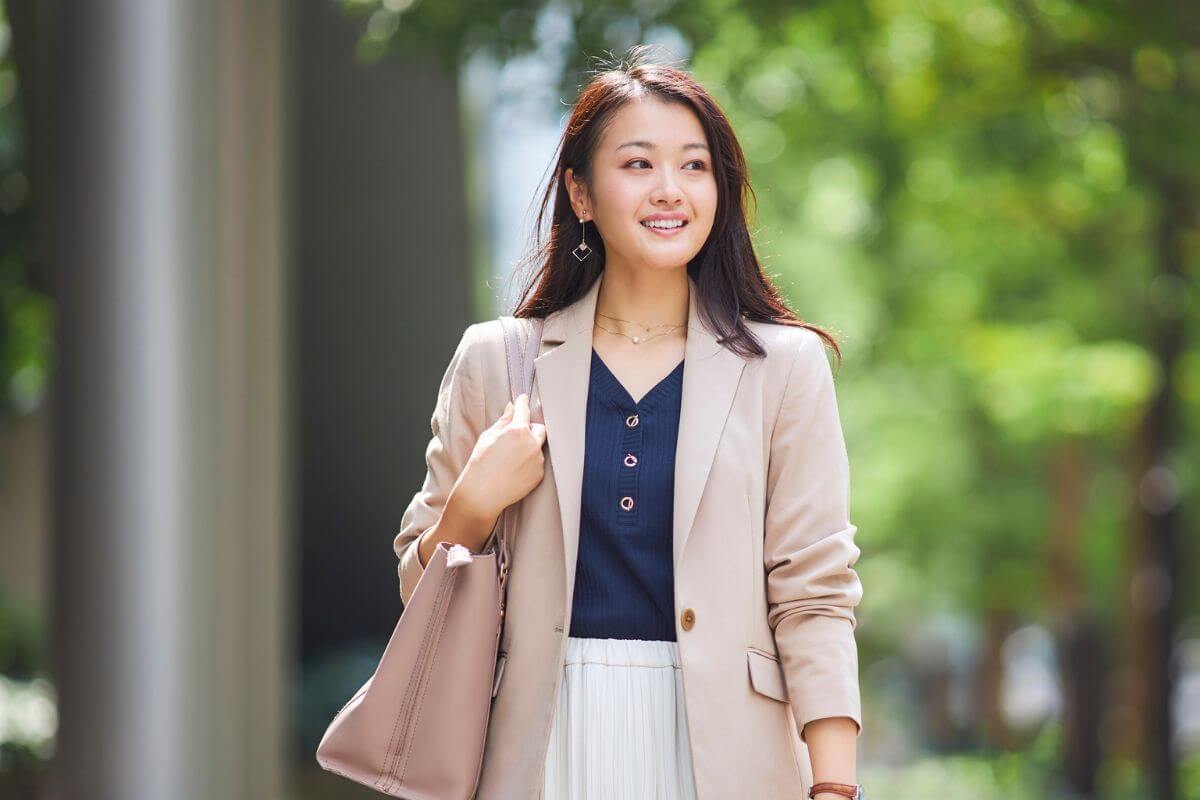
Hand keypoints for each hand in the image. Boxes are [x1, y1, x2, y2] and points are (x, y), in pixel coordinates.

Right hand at [454, 393, 547, 520]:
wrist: (482, 493)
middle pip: (540, 428)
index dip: (522, 403)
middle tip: (516, 435)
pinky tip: (514, 469)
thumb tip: (512, 408)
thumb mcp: (488, 437)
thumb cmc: (481, 464)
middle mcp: (531, 444)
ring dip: (529, 447)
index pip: (524, 410)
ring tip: (510, 458)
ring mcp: (537, 460)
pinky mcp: (539, 474)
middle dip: (530, 428)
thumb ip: (503, 421)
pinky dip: (529, 462)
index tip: (522, 399)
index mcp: (517, 431)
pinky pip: (538, 462)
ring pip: (538, 446)